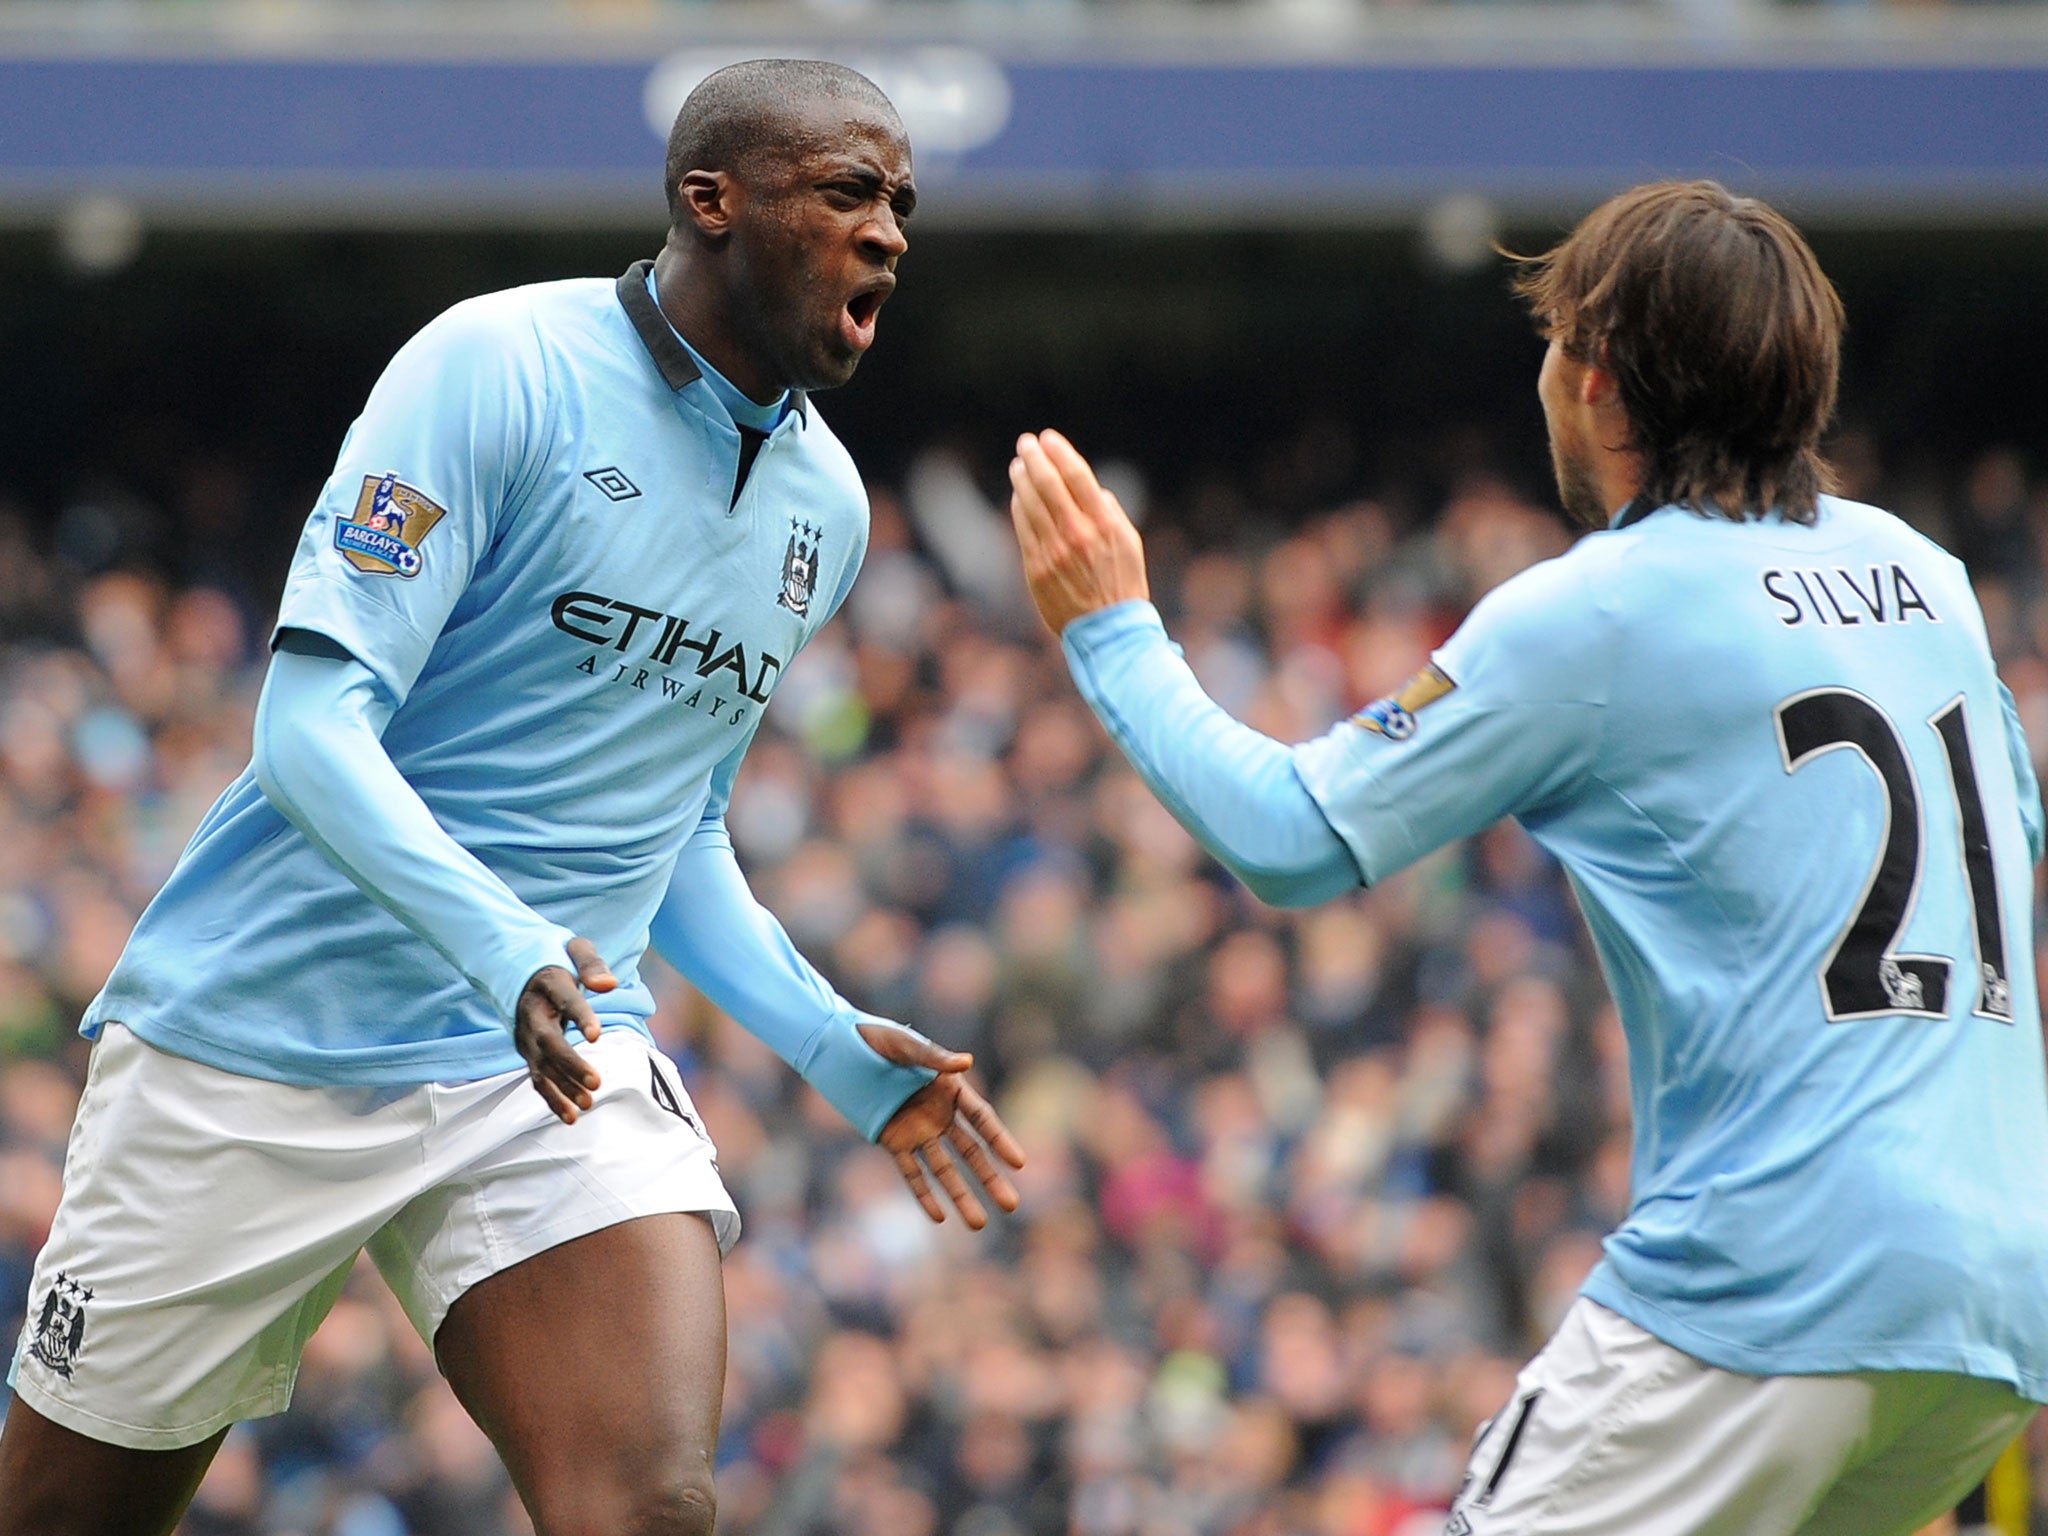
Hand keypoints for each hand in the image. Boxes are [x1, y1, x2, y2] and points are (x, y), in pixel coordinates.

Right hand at [514, 936, 617, 1124]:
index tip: (596, 1035)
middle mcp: (532, 1012)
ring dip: (564, 1087)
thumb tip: (609, 985)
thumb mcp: (575, 948)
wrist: (518, 970)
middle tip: (597, 1082)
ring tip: (588, 1104)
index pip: (564, 1000)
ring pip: (542, 1066)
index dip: (579, 1016)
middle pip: (549, 1042)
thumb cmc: (557, 959)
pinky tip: (571, 1117)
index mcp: (547, 983)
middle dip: (571, 1064)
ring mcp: (527, 1036)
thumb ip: (592, 964)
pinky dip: (553, 1099)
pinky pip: (538, 1079)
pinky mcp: (528, 1053)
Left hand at [860, 1022, 1025, 1229]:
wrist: (842, 1049)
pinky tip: (939, 1216)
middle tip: (1011, 1205)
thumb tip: (967, 1062)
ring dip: (960, 1195)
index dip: (1000, 1141)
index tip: (1019, 1163)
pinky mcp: (893, 1143)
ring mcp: (917, 1131)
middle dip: (990, 1179)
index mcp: (951, 1089)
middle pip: (971, 1153)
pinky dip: (924, 1194)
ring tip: (978, 1224)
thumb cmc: (880, 1039)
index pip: (982, 1121)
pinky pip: (911, 1172)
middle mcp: (940, 1115)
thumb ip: (934, 1057)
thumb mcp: (907, 1045)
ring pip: (944, 1169)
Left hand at [1007, 429, 1149, 634]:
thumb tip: (1094, 491)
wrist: (1108, 630)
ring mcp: (1053, 551)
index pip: (1075, 475)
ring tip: (1018, 465)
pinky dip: (1019, 508)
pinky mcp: (1037, 568)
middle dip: (1034, 458)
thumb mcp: (1130, 543)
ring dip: (1022, 479)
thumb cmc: (1123, 585)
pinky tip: (1018, 496)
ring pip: (1030, 504)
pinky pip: (1023, 529)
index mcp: (1102, 523)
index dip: (1059, 451)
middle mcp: (1076, 533)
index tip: (1048, 437)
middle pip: (1048, 484)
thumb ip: (1110, 513)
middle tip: (1026, 443)